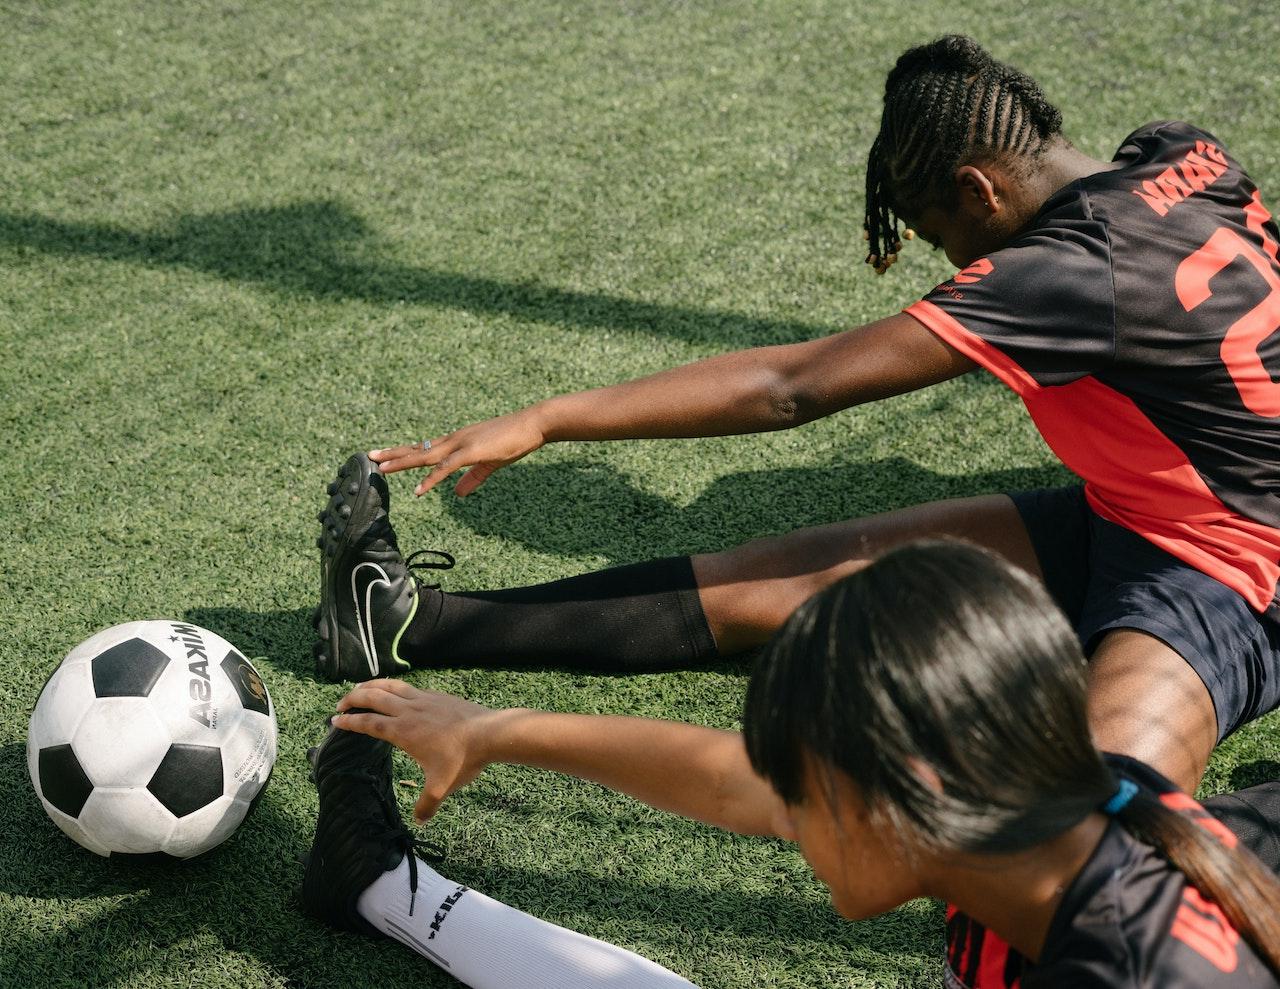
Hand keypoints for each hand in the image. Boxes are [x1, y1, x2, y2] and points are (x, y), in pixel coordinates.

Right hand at [335, 679, 503, 821]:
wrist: (490, 733)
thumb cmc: (463, 760)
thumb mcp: (441, 787)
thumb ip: (427, 805)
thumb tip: (419, 821)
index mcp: (403, 731)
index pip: (369, 723)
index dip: (350, 721)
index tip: (336, 720)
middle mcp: (409, 711)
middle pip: (373, 697)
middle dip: (353, 698)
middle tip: (341, 705)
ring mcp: (423, 699)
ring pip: (390, 686)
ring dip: (371, 685)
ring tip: (360, 689)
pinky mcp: (436, 695)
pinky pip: (408, 687)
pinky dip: (393, 686)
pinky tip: (395, 692)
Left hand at [369, 407, 546, 495]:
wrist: (533, 424)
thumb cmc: (515, 440)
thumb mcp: (491, 463)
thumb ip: (472, 479)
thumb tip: (457, 494)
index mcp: (458, 441)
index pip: (426, 447)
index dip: (405, 452)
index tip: (387, 455)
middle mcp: (454, 440)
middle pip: (418, 449)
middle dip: (394, 454)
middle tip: (371, 456)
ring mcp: (461, 444)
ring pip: (425, 456)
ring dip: (402, 462)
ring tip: (381, 467)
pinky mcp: (472, 452)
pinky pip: (446, 468)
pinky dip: (430, 480)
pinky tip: (418, 490)